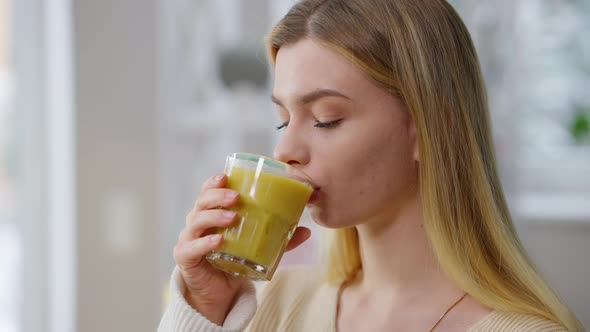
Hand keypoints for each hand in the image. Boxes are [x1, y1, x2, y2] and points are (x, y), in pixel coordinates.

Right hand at [173, 173, 311, 324]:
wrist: (219, 292)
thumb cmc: (235, 262)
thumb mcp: (258, 247)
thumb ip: (279, 239)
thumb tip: (307, 231)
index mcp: (211, 214)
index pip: (208, 192)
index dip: (213, 182)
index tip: (226, 176)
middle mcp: (197, 223)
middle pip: (202, 202)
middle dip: (218, 196)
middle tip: (237, 197)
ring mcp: (189, 239)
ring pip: (197, 221)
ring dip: (215, 216)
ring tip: (233, 217)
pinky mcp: (186, 258)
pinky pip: (192, 247)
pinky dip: (205, 243)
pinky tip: (218, 240)